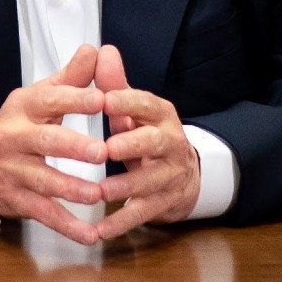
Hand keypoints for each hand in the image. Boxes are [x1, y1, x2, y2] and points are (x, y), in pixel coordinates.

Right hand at [0, 43, 108, 243]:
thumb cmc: (20, 125)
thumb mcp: (41, 96)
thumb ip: (71, 78)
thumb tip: (96, 50)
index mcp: (24, 107)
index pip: (51, 99)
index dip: (75, 100)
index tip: (102, 100)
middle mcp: (15, 137)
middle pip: (45, 142)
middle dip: (73, 148)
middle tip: (102, 152)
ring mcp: (14, 171)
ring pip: (44, 181)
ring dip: (72, 190)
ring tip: (98, 194)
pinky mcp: (17, 199)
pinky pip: (44, 213)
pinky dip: (68, 226)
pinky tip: (90, 234)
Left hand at [93, 44, 199, 239]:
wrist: (182, 174)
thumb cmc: (146, 135)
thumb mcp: (133, 109)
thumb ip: (115, 84)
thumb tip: (101, 50)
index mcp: (160, 114)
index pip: (146, 103)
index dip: (126, 101)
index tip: (103, 99)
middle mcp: (170, 142)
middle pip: (154, 142)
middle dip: (132, 144)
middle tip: (107, 148)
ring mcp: (170, 175)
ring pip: (150, 181)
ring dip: (126, 187)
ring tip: (101, 192)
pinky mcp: (164, 202)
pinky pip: (142, 212)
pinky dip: (121, 222)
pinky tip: (99, 230)